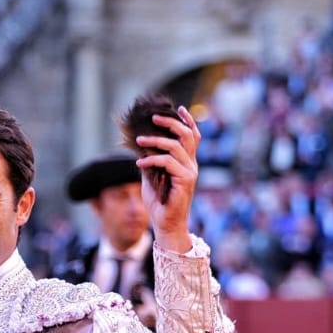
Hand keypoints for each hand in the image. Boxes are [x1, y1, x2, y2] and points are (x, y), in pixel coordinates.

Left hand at [134, 104, 198, 251]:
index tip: (178, 108)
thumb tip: (141, 145)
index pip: (193, 136)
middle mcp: (192, 165)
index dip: (188, 120)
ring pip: (175, 146)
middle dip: (171, 122)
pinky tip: (139, 164)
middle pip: (187, 135)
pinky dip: (151, 160)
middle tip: (154, 117)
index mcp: (187, 162)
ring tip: (139, 140)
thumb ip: (151, 161)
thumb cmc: (159, 203)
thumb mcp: (152, 177)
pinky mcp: (184, 180)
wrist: (166, 225)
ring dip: (155, 140)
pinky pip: (167, 162)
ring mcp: (190, 172)